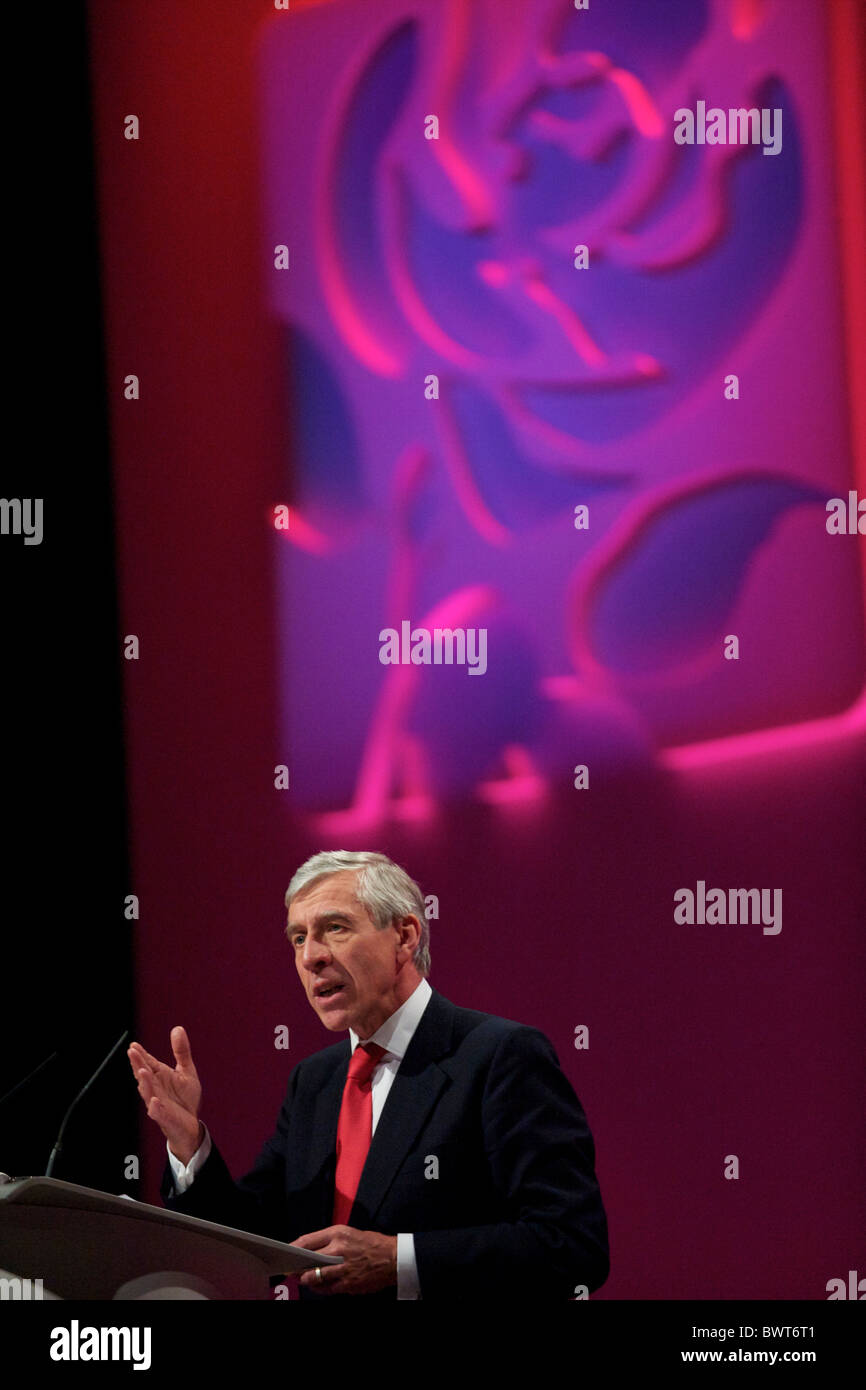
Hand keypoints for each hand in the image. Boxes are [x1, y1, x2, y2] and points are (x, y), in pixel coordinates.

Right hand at [127, 1027, 202, 1163]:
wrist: (191, 1125)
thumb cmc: (185, 1098)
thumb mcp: (186, 1071)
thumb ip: (181, 1051)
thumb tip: (177, 1028)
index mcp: (159, 1077)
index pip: (148, 1063)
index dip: (141, 1055)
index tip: (133, 1045)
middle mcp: (155, 1089)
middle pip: (144, 1075)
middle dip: (138, 1064)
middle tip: (132, 1052)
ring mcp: (158, 1103)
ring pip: (148, 1093)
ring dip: (144, 1083)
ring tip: (142, 1071)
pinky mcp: (165, 1117)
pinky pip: (158, 1113)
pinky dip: (155, 1108)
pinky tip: (154, 1101)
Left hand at [292, 1226, 397, 1295]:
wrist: (393, 1258)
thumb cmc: (371, 1244)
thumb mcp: (349, 1233)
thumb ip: (329, 1241)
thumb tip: (309, 1250)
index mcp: (338, 1233)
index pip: (307, 1240)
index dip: (293, 1248)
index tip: (285, 1252)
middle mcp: (338, 1249)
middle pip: (308, 1259)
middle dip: (297, 1266)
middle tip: (291, 1269)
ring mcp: (342, 1267)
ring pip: (314, 1276)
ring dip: (306, 1279)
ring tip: (303, 1278)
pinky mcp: (347, 1283)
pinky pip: (326, 1288)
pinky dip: (319, 1288)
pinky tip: (318, 1286)